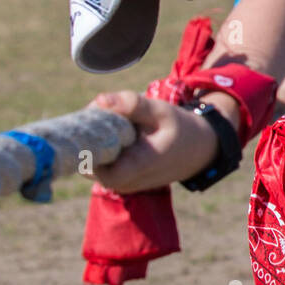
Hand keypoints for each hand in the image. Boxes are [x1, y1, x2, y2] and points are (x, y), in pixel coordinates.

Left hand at [87, 90, 221, 193]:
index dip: (85, 145)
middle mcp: (127, 182)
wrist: (199, 150)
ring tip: (107, 119)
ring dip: (94, 142)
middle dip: (88, 139)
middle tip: (97, 112)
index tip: (89, 120)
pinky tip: (113, 129)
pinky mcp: (122, 181)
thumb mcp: (161, 111)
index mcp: (137, 166)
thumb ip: (131, 105)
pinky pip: (102, 165)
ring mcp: (124, 184)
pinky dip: (102, 147)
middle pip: (89, 165)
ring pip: (93, 165)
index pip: (94, 168)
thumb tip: (99, 100)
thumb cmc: (181, 129)